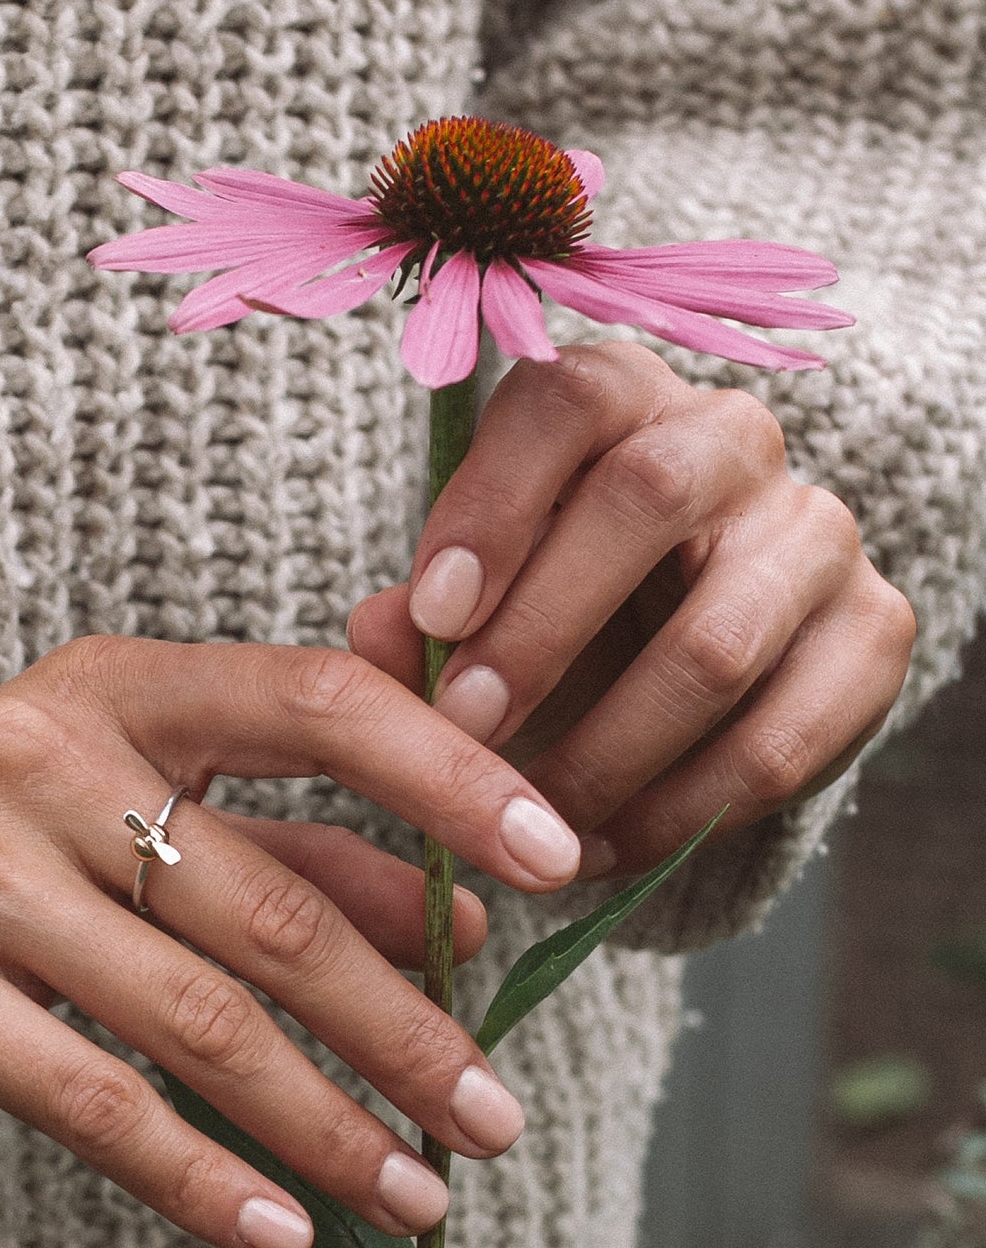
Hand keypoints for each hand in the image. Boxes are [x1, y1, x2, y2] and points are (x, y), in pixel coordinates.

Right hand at [0, 636, 585, 1247]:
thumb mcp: (108, 814)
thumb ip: (276, 842)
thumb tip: (452, 915)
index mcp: (107, 688)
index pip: (312, 701)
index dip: (452, 774)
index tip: (565, 858)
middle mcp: (34, 758)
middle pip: (270, 905)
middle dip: (405, 1027)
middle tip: (492, 1114)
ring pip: (196, 1019)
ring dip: (327, 1125)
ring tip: (415, 1195)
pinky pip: (94, 1099)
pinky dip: (202, 1178)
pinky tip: (282, 1232)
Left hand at [348, 342, 915, 879]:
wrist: (683, 649)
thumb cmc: (552, 601)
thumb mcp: (474, 596)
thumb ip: (415, 615)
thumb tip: (375, 633)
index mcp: (619, 401)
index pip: (566, 403)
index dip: (493, 505)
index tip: (431, 614)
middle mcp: (730, 441)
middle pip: (647, 499)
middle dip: (539, 631)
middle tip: (464, 727)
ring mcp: (815, 534)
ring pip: (717, 644)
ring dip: (604, 751)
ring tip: (526, 816)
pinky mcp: (872, 634)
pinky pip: (779, 743)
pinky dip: (678, 814)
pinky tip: (604, 847)